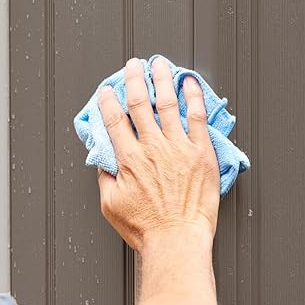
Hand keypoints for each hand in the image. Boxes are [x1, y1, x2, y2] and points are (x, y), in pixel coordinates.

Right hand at [97, 57, 219, 251]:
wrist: (177, 240)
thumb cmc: (146, 229)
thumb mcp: (111, 206)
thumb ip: (106, 179)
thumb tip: (103, 163)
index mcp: (129, 159)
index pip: (114, 121)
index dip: (108, 102)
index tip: (106, 92)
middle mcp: (153, 147)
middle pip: (140, 103)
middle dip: (134, 80)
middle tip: (133, 66)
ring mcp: (179, 147)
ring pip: (168, 103)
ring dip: (162, 79)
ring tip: (159, 64)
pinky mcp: (201, 153)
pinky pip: (197, 117)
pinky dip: (194, 96)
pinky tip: (190, 84)